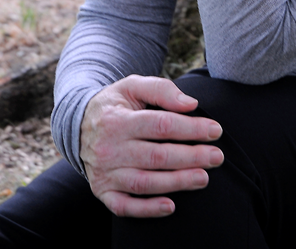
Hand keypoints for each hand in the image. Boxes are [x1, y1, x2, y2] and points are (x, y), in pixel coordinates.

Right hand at [80, 75, 223, 217]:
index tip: (215, 130)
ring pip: (145, 182)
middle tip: (217, 157)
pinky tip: (170, 205)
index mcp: (118, 119)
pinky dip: (147, 209)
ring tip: (203, 178)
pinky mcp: (102, 191)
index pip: (161, 125)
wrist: (78, 124)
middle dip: (191, 157)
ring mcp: (105, 172)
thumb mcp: (133, 86)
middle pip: (157, 156)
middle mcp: (110, 148)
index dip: (191, 128)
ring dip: (177, 182)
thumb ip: (162, 90)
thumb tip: (191, 104)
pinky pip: (124, 206)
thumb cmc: (116, 104)